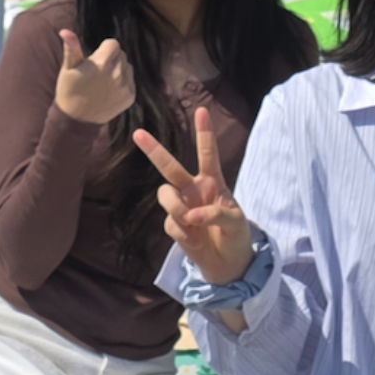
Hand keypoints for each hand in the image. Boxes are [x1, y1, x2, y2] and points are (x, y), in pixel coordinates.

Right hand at [53, 27, 136, 123]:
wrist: (77, 119)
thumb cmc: (69, 90)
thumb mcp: (68, 68)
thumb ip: (71, 48)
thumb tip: (65, 30)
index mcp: (102, 63)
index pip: (113, 44)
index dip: (103, 49)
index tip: (95, 60)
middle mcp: (117, 73)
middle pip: (121, 54)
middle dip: (111, 59)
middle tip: (97, 72)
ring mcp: (125, 86)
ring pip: (128, 67)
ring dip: (119, 70)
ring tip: (103, 81)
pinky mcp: (130, 97)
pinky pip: (131, 81)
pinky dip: (123, 83)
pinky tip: (109, 90)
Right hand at [135, 106, 253, 287]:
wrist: (228, 264)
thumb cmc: (236, 237)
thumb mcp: (236, 223)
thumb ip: (216, 214)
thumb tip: (191, 215)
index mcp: (213, 182)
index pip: (208, 154)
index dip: (204, 133)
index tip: (201, 110)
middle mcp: (194, 190)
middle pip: (170, 167)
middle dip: (154, 150)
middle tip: (137, 133)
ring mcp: (182, 207)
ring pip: (165, 195)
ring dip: (176, 208)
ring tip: (191, 223)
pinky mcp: (174, 225)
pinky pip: (170, 223)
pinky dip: (182, 233)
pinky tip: (195, 241)